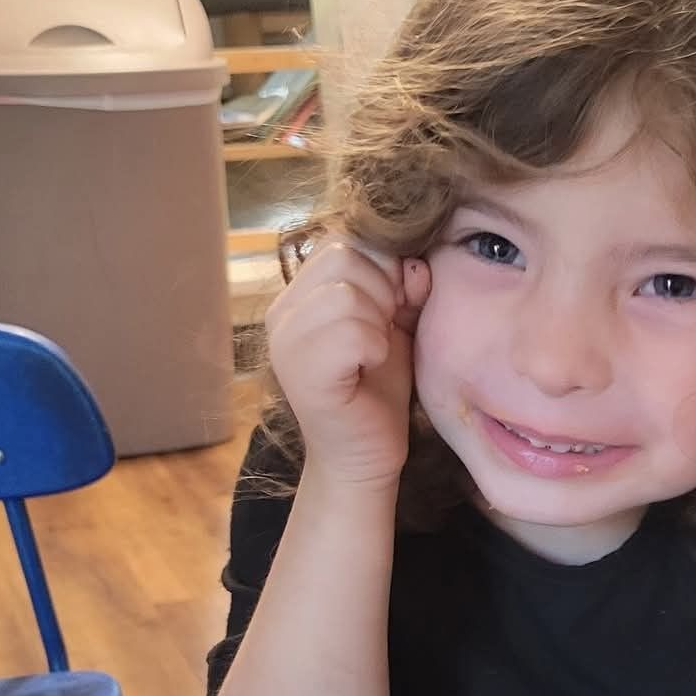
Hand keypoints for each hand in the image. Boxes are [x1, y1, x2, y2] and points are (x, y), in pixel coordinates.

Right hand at [265, 234, 430, 485]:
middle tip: (384, 334)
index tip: (395, 309)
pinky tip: (369, 370)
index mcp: (299, 294)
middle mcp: (281, 312)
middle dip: (383, 291)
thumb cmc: (378, 389)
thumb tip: (414, 262)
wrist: (366, 457)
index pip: (345, 239)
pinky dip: (374, 348)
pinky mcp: (300, 372)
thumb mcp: (394, 321)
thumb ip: (401, 282)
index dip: (385, 267)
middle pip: (344, 255)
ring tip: (374, 355)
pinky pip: (350, 331)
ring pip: (346, 292)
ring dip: (378, 324)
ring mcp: (284, 341)